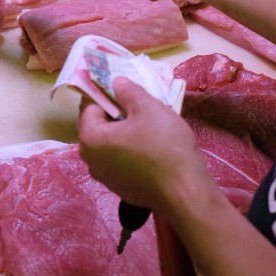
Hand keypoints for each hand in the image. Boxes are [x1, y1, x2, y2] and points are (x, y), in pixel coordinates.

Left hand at [77, 78, 211, 212]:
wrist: (185, 193)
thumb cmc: (164, 146)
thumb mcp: (148, 108)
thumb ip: (128, 91)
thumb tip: (116, 82)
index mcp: (90, 138)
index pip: (89, 105)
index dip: (106, 92)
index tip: (125, 86)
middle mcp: (91, 160)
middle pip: (99, 125)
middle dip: (117, 112)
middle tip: (142, 104)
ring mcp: (105, 178)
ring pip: (112, 143)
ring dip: (126, 131)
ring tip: (150, 124)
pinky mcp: (121, 188)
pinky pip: (121, 160)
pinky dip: (132, 149)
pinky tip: (153, 147)